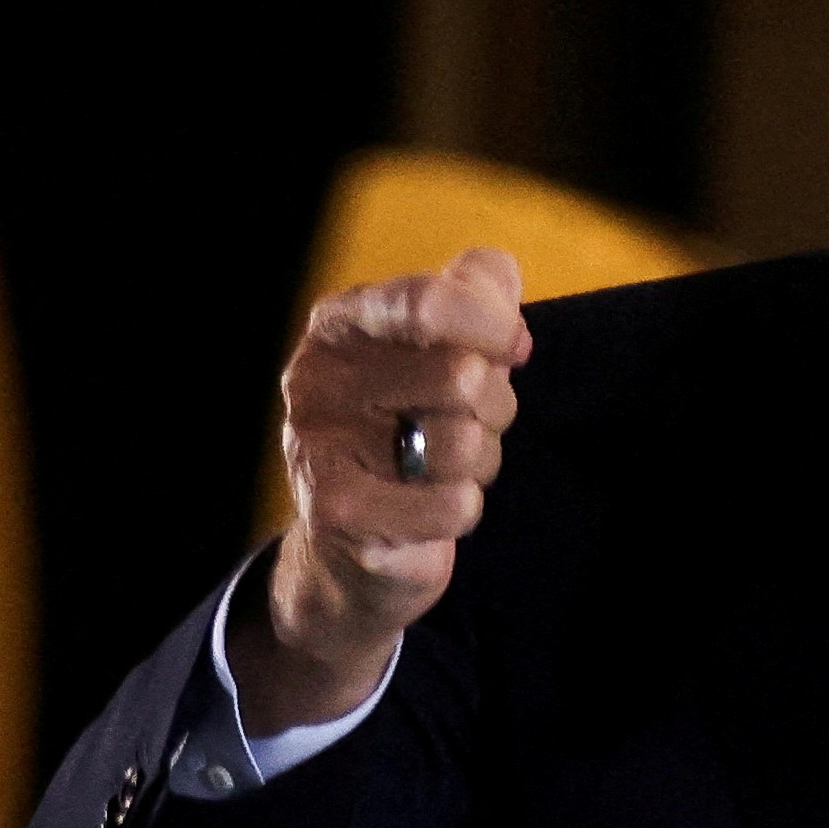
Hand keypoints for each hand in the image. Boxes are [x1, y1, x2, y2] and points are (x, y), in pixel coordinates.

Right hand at [230, 247, 531, 735]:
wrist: (358, 536)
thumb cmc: (412, 420)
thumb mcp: (446, 342)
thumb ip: (480, 291)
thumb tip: (505, 318)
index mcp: (340, 323)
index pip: (426, 302)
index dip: (490, 324)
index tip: (513, 348)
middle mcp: (315, 378)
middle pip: (459, 374)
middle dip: (493, 403)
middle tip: (474, 419)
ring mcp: (318, 447)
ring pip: (461, 443)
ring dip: (480, 460)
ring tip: (447, 464)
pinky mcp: (338, 514)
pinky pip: (452, 505)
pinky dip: (463, 507)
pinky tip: (432, 505)